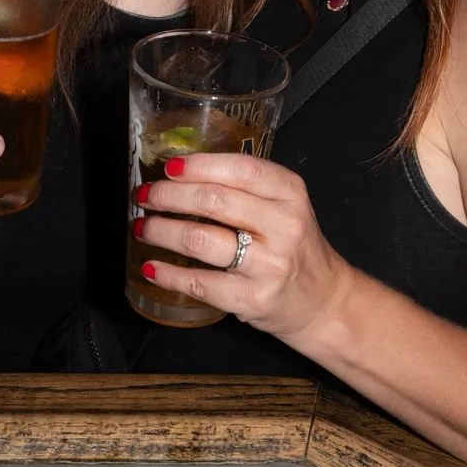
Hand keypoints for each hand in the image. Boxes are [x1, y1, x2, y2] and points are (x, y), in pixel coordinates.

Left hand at [132, 153, 350, 341]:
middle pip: (215, 201)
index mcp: (290, 193)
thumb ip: (247, 188)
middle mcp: (284, 226)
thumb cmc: (295, 246)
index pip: (241, 169)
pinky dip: (169, 273)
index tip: (169, 167)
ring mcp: (269, 265)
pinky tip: (152, 267)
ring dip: (162, 231)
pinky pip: (200, 283)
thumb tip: (181, 175)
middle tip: (146, 196)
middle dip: (170, 196)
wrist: (323, 300)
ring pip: (202, 240)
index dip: (200, 166)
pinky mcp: (252, 299)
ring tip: (143, 227)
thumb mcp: (286, 206)